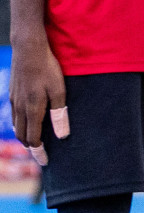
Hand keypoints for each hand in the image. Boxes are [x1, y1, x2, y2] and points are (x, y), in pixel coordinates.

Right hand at [10, 35, 68, 165]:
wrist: (28, 50)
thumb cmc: (47, 68)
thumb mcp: (59, 90)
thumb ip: (59, 114)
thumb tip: (62, 136)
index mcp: (32, 110)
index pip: (33, 139)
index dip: (39, 152)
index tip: (45, 162)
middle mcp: (19, 109)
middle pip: (22, 136)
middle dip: (31, 148)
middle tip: (41, 156)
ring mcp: (14, 101)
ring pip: (16, 126)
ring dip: (24, 137)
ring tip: (34, 144)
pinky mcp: (13, 94)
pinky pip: (14, 116)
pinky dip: (20, 126)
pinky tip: (26, 124)